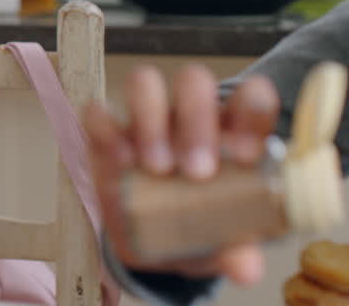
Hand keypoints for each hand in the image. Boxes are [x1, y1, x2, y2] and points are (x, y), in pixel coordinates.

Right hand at [84, 64, 279, 285]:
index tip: (246, 153)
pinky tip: (119, 163)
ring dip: (150, 120)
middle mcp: (189, 115)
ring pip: (144, 82)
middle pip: (193, 81)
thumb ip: (236, 249)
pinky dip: (107, 131)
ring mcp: (146, 119)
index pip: (250, 96)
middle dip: (197, 120)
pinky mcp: (107, 131)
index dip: (250, 109)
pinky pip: (98, 112)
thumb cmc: (199, 227)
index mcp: (232, 131)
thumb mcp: (221, 243)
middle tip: (197, 171)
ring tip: (156, 168)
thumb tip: (246, 267)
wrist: (151, 240)